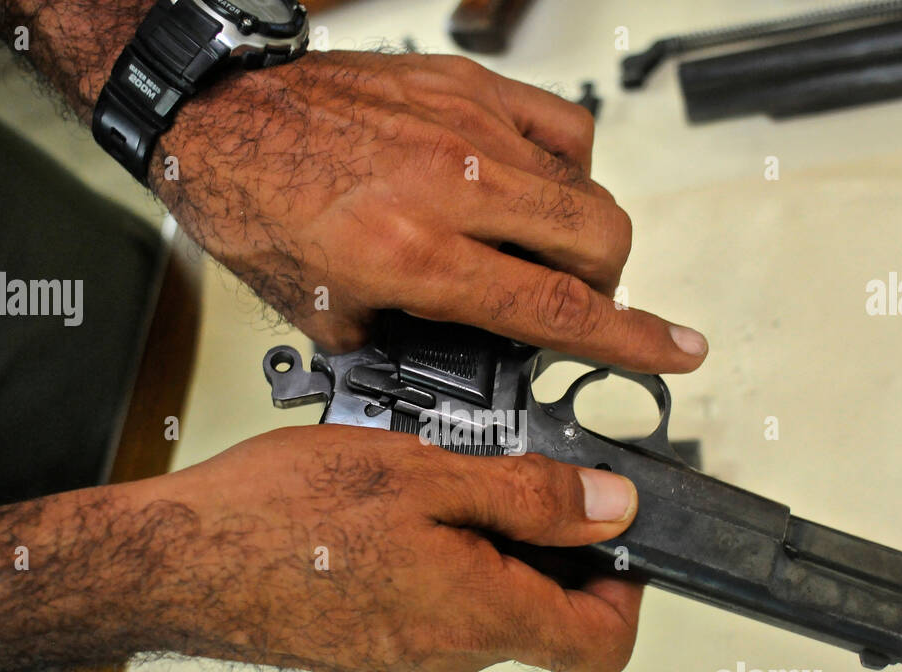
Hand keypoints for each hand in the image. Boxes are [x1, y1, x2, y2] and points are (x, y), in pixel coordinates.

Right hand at [128, 425, 644, 671]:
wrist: (177, 560)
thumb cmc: (277, 517)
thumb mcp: (424, 472)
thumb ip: (530, 495)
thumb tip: (610, 509)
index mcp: (478, 614)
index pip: (603, 643)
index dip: (629, 589)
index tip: (617, 535)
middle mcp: (449, 653)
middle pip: (545, 617)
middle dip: (547, 544)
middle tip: (509, 473)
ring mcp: (408, 656)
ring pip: (486, 603)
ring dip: (484, 541)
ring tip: (434, 479)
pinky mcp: (372, 645)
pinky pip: (434, 604)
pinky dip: (438, 554)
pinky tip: (393, 506)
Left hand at [156, 51, 707, 372]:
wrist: (223, 117)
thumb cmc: (258, 207)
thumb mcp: (324, 313)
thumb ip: (409, 340)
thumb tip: (465, 353)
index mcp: (414, 254)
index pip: (554, 307)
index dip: (630, 341)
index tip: (677, 353)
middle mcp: (453, 187)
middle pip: (596, 241)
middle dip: (605, 288)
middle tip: (571, 303)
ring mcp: (468, 126)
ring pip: (586, 185)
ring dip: (582, 235)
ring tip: (538, 248)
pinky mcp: (468, 87)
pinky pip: (562, 127)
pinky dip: (566, 167)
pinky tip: (532, 187)